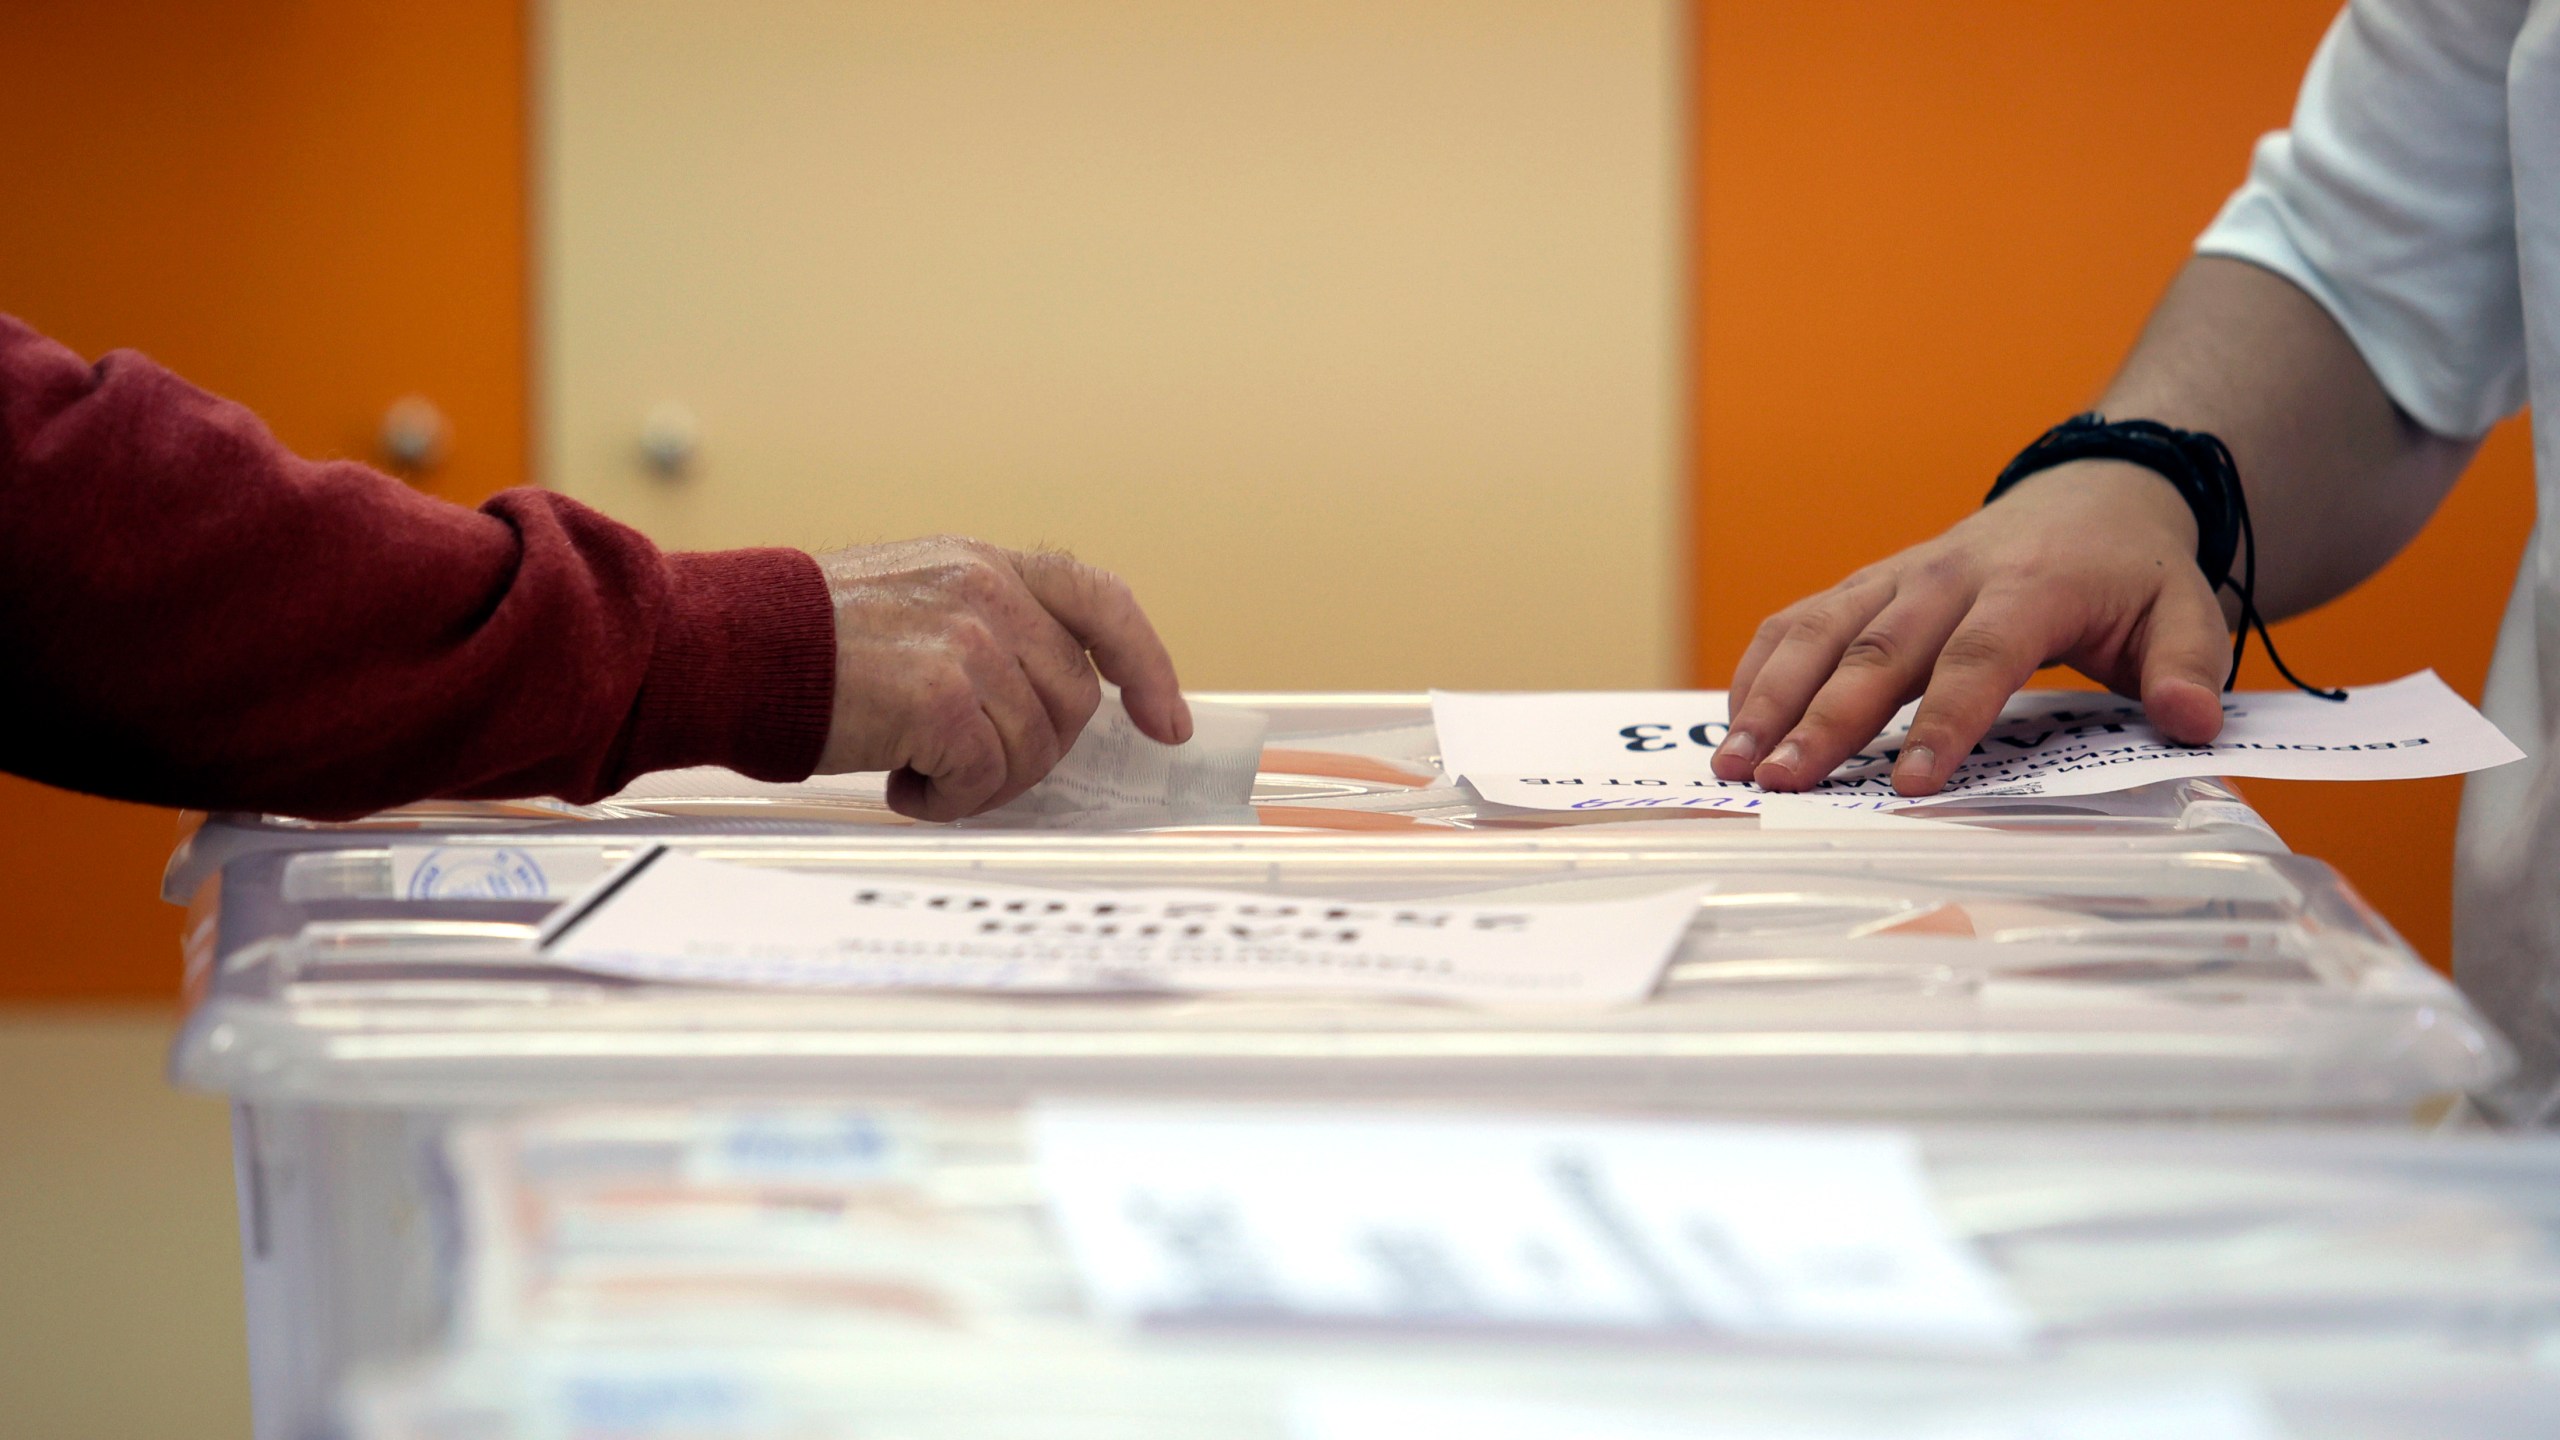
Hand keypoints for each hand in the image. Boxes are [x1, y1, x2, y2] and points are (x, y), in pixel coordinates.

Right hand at [811, 537, 1191, 819]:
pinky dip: (948, 799)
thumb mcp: (914, 598)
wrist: (731, 648)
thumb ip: (988, 627)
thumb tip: (1047, 703)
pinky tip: (900, 782)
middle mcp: (987, 593)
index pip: (1101, 601)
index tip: (1165, 723)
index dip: (1146, 665)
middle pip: (1072, 699)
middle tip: (967, 762)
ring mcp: (968, 642)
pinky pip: (984, 777)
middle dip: (1033, 750)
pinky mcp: (940, 696)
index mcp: (986, 564)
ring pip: (1033, 747)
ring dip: (983, 779)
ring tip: (918, 766)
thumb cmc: (807, 643)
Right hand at [1713, 460, 2233, 795]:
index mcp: (2028, 587)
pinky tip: (1735, 726)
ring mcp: (1896, 577)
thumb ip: (2187, 667)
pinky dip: (1760, 670)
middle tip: (1782, 781)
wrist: (2087, 496)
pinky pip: (1799, 621)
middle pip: (1875, 649)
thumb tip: (2191, 721)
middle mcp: (1948, 576)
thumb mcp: (2184, 611)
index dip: (1943, 721)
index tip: (1912, 784)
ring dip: (1770, 697)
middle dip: (1822, 719)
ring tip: (1736, 762)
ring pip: (1819, 631)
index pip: (1977, 658)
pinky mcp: (1865, 587)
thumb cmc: (2128, 572)